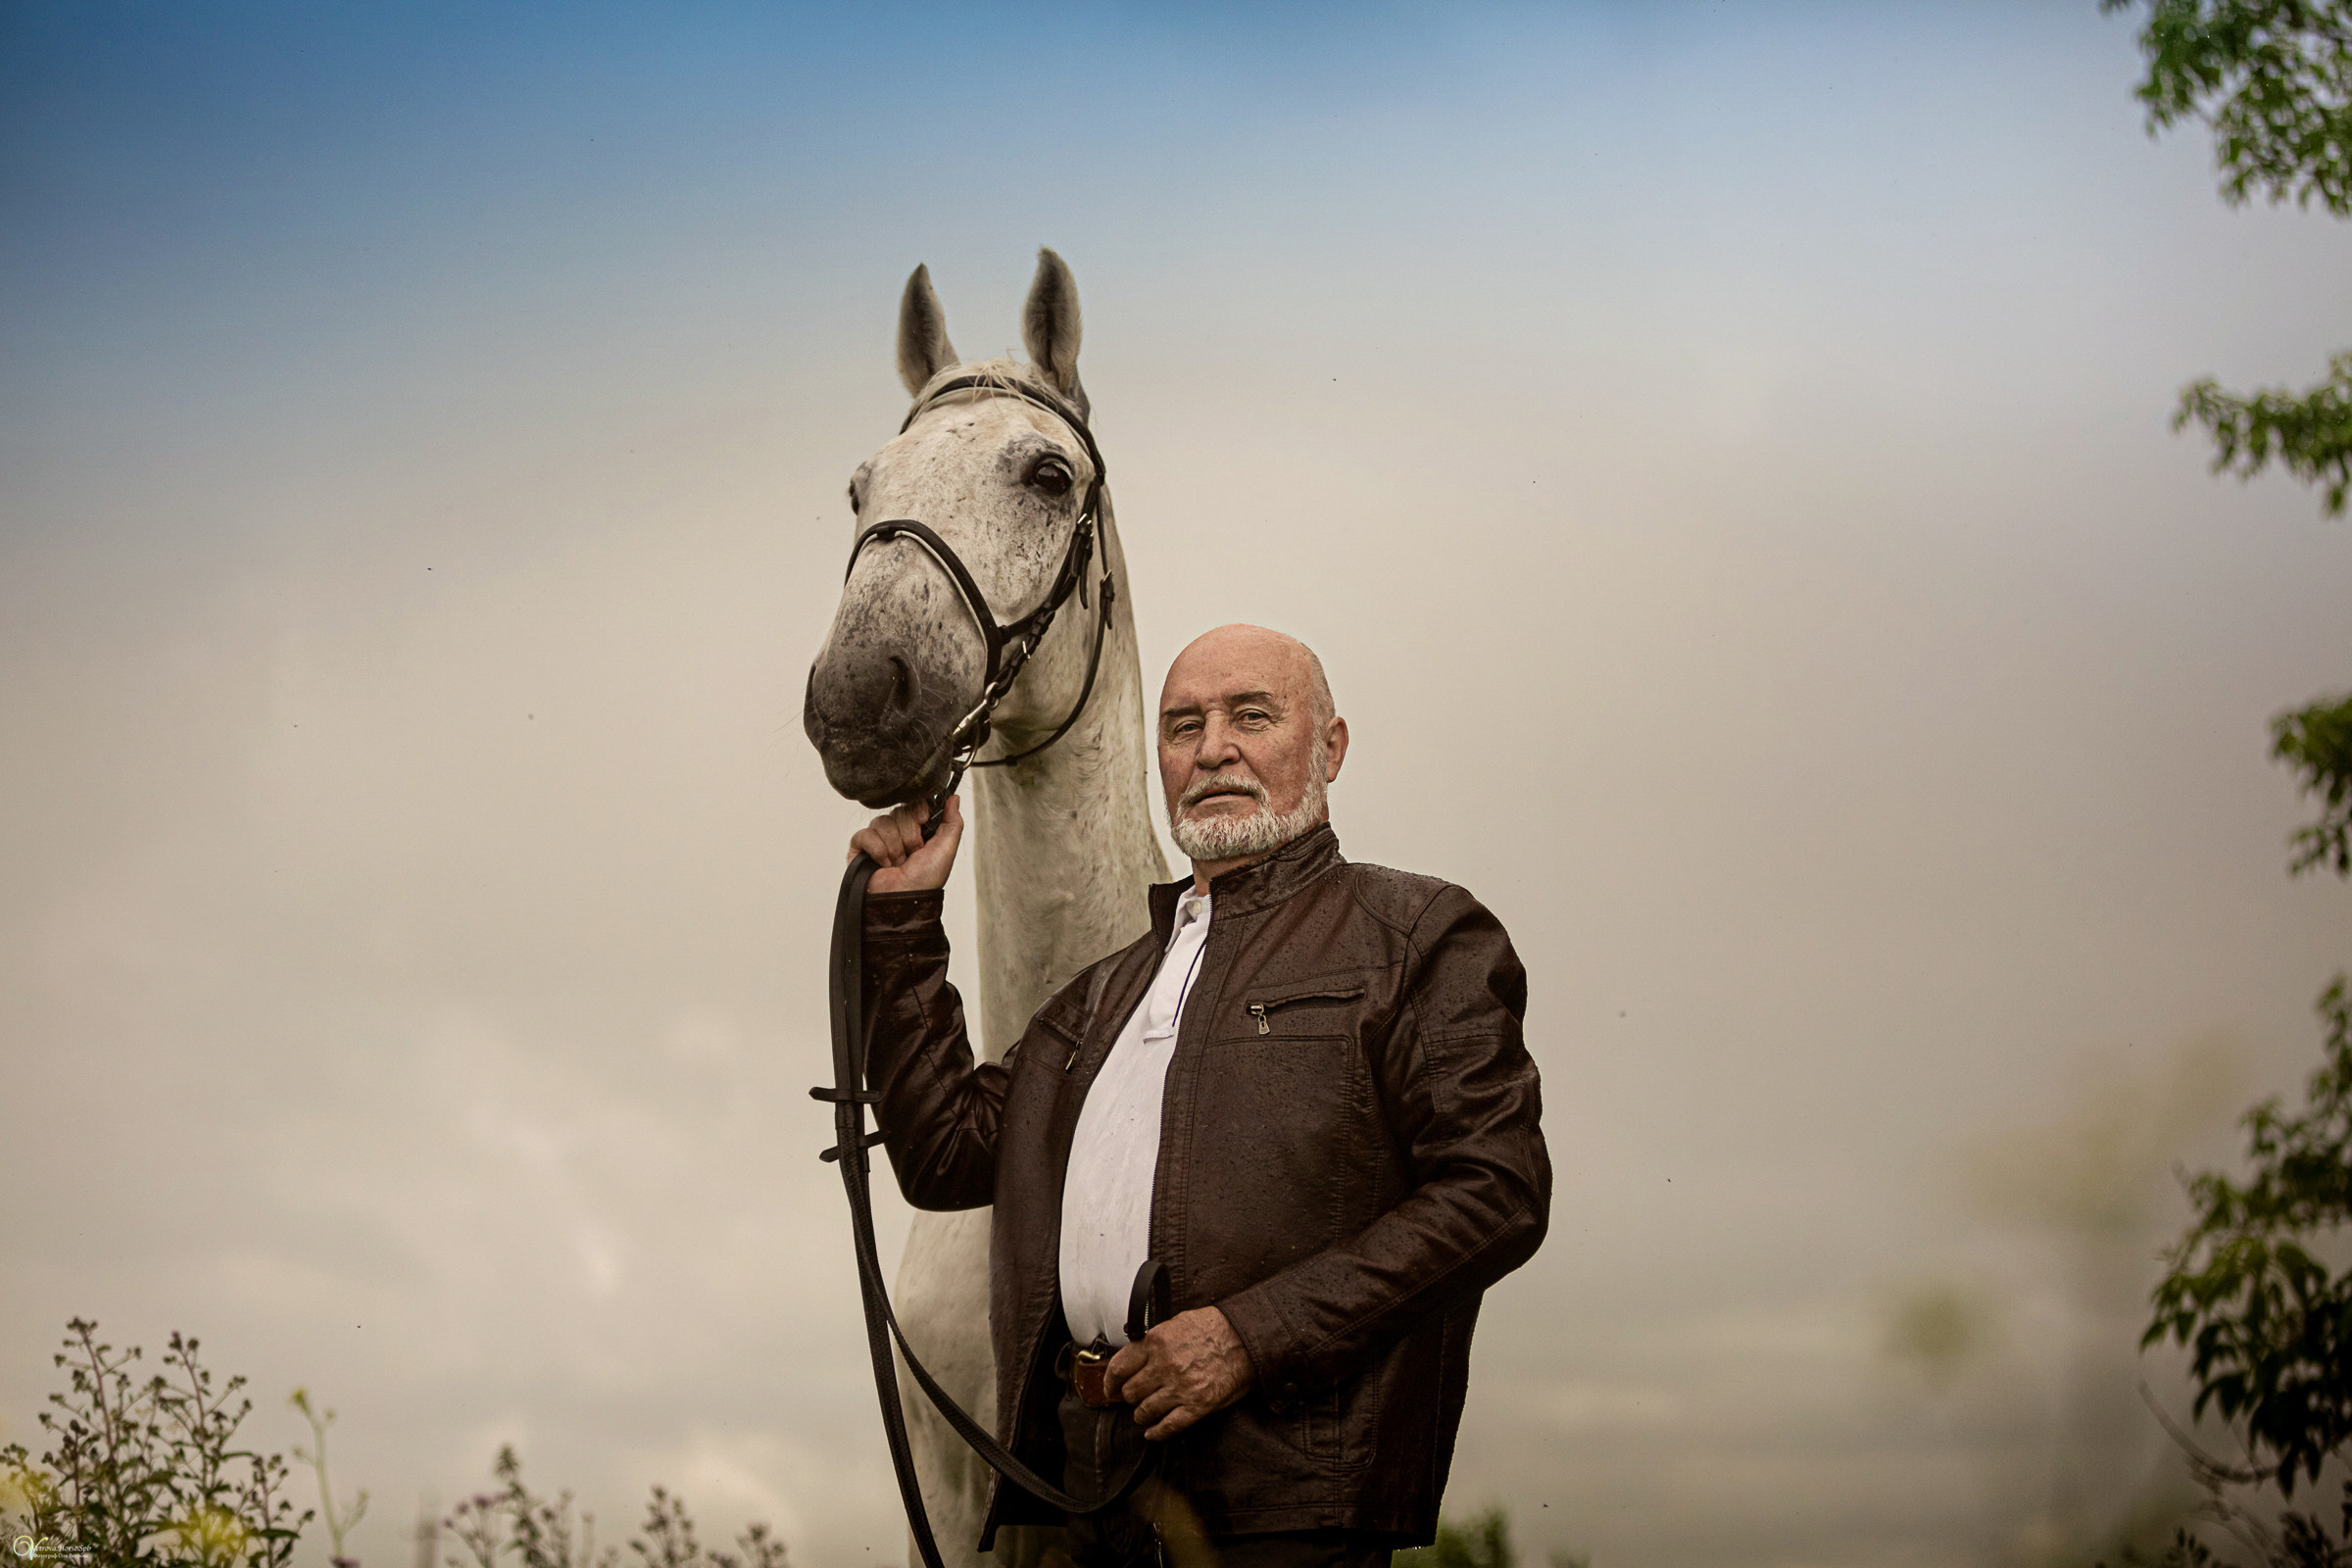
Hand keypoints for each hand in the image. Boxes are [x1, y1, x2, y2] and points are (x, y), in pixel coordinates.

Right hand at [850, 795, 963, 893]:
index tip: (924, 820)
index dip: (918, 810)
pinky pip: (865, 834)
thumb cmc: (926, 879)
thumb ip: (953, 822)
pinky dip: (878, 850)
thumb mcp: (946, 849)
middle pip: (899, 811)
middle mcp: (897, 831)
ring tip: (898, 864)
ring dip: (894, 846)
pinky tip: (883, 864)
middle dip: (909, 835)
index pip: (913, 803)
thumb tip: (954, 797)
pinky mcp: (859, 846)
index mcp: (917, 829)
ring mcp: (877, 838)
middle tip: (912, 854)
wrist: (904, 899)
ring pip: (882, 822)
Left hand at [1102, 1306, 1255, 1440]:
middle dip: (1130, 1397)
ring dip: (1141, 1415)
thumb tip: (1137, 1354)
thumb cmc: (1216, 1327)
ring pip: (1145, 1411)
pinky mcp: (1197, 1406)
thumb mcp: (1178, 1323)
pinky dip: (1156, 1433)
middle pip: (1131, 1392)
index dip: (1110, 1381)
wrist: (1247, 1338)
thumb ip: (1155, 1340)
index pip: (1120, 1367)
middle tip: (1133, 1398)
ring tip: (1143, 1414)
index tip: (1110, 1387)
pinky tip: (1152, 1433)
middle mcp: (1164, 1366)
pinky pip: (1168, 1426)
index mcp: (1157, 1342)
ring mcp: (1180, 1388)